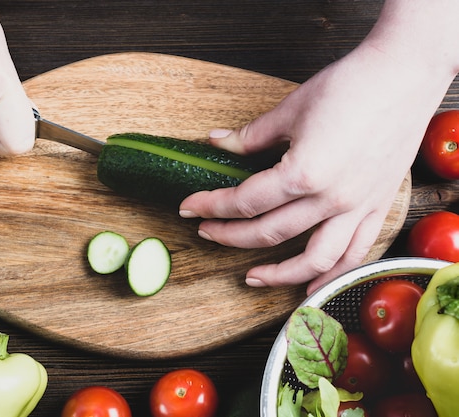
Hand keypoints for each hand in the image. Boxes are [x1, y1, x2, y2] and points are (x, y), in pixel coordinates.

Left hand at [180, 30, 456, 293]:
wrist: (405, 73)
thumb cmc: (350, 85)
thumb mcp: (290, 110)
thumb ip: (249, 136)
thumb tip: (215, 144)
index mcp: (303, 172)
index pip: (244, 201)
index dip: (211, 206)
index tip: (190, 207)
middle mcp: (330, 198)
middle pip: (269, 233)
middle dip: (229, 236)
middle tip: (205, 232)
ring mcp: (357, 207)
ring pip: (314, 259)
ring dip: (279, 275)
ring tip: (252, 277)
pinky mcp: (377, 207)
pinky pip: (355, 254)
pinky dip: (332, 276)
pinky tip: (312, 287)